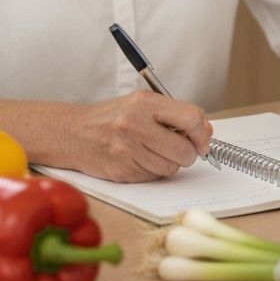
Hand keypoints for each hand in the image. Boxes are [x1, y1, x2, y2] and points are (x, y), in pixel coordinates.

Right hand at [66, 91, 212, 182]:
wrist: (73, 133)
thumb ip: (174, 114)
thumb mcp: (141, 104)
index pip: (190, 117)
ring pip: (170, 168)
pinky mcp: (121, 171)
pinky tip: (139, 159)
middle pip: (184, 150)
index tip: (202, 141)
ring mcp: (127, 150)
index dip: (202, 133)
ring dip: (169, 163)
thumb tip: (206, 131)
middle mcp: (135, 124)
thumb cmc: (111, 117)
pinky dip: (152, 171)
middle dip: (188, 154)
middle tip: (180, 150)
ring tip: (152, 151)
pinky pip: (153, 177)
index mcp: (144, 102)